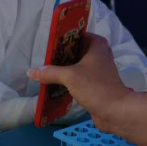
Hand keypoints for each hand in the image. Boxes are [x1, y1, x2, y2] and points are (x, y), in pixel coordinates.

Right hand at [27, 34, 146, 145]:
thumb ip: (50, 72)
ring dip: (64, 68)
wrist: (115, 111)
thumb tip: (31, 71)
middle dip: (61, 54)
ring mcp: (98, 71)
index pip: (79, 34)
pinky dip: (68, 80)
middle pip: (76, 50)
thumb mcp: (70, 76)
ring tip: (46, 69)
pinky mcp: (95, 85)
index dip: (65, 37)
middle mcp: (99, 55)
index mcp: (97, 46)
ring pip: (77, 65)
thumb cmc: (95, 87)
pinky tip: (55, 83)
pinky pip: (79, 78)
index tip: (50, 42)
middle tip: (45, 57)